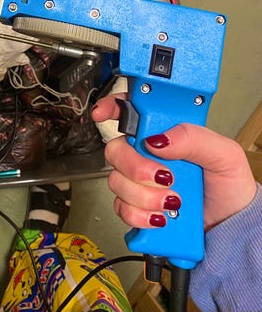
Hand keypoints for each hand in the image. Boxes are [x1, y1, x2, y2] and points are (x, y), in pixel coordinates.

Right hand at [92, 95, 256, 230]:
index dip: (111, 107)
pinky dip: (141, 215)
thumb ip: (193, 138)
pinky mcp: (136, 206)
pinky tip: (160, 217)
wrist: (231, 227)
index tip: (102, 113)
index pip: (131, 111)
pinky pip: (121, 208)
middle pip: (116, 149)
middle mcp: (147, 154)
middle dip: (135, 166)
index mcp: (165, 133)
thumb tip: (158, 138)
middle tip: (163, 177)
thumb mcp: (223, 154)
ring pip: (116, 181)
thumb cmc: (229, 186)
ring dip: (144, 195)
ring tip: (173, 202)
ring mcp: (139, 181)